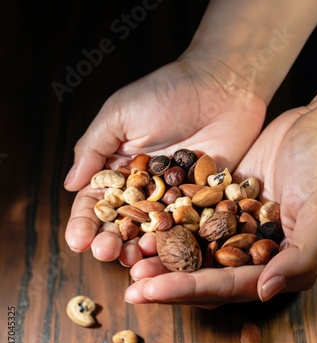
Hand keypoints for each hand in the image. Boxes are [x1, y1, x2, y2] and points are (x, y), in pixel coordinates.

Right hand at [64, 54, 266, 259]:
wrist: (221, 83)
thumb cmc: (165, 92)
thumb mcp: (119, 115)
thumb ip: (93, 149)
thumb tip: (69, 185)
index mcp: (120, 169)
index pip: (96, 202)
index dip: (85, 223)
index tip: (78, 241)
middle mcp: (146, 188)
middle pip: (124, 224)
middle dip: (110, 240)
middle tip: (106, 252)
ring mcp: (176, 196)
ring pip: (155, 232)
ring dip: (142, 249)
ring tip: (132, 259)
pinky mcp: (206, 199)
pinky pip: (191, 226)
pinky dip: (179, 242)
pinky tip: (168, 254)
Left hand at [125, 103, 316, 306]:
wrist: (316, 129)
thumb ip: (299, 258)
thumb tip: (264, 292)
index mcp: (276, 266)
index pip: (227, 286)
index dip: (188, 290)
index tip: (151, 291)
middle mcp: (251, 253)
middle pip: (204, 275)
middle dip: (167, 282)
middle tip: (132, 286)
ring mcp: (234, 228)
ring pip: (192, 249)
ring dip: (162, 256)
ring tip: (129, 258)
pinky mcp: (222, 203)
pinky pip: (190, 217)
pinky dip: (168, 224)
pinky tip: (143, 223)